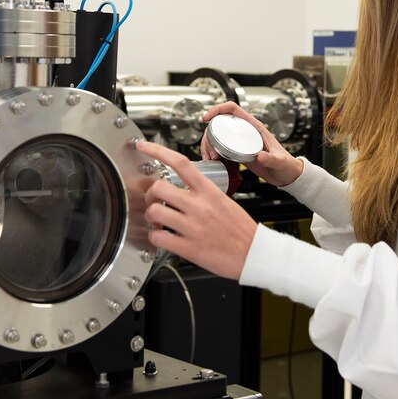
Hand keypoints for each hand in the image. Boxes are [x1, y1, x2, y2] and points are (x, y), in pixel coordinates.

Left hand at [136, 140, 256, 279]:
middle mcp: (199, 206)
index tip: (143, 145)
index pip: (180, 163)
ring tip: (158, 221)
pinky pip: (158, 238)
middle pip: (159, 187)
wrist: (255, 253)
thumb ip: (202, 193)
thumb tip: (180, 189)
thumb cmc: (241, 229)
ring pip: (154, 212)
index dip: (157, 151)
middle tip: (154, 201)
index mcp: (209, 191)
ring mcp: (193, 227)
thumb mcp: (224, 201)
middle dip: (150, 194)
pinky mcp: (188, 248)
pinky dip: (154, 237)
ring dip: (150, 217)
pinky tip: (162, 237)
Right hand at [201, 102, 303, 186]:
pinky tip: (212, 160)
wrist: (286, 176)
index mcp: (255, 126)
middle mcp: (246, 131)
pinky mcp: (238, 151)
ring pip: (217, 135)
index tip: (207, 118)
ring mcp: (241, 141)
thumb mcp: (279, 162)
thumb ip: (271, 159)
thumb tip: (260, 156)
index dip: (217, 109)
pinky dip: (212, 152)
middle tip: (210, 152)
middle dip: (209, 135)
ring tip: (210, 158)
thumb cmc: (286, 166)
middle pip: (220, 123)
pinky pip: (220, 147)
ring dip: (208, 145)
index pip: (232, 109)